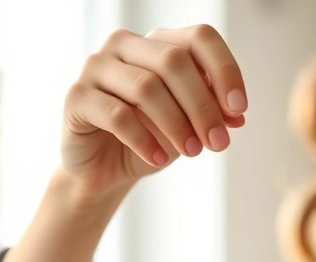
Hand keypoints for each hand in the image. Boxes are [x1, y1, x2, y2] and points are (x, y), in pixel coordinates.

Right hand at [60, 24, 246, 196]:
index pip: (199, 38)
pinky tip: (157, 158)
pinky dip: (144, 139)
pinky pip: (117, 114)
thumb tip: (236, 115)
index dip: (225, 70)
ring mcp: (96, 66)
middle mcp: (124, 44)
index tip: (239, 109)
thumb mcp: (189, 124)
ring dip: (176, 124)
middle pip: (174, 61)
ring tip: (192, 152)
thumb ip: (212, 111)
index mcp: (157, 42)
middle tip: (218, 142)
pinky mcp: (77, 96)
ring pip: (146, 87)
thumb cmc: (149, 137)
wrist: (103, 170)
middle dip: (202, 105)